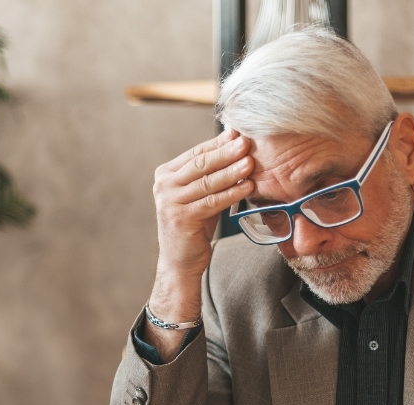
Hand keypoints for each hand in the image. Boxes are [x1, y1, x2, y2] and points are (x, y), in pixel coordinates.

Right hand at [144, 130, 253, 359]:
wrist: (180, 261)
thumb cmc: (194, 225)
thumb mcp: (201, 194)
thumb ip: (212, 172)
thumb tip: (234, 139)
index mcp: (166, 175)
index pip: (196, 153)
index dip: (219, 143)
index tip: (240, 134)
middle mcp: (163, 186)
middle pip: (201, 164)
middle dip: (226, 153)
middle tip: (246, 143)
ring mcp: (169, 202)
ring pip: (207, 182)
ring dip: (231, 172)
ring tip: (250, 163)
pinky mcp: (180, 218)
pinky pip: (211, 202)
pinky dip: (231, 193)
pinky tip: (246, 187)